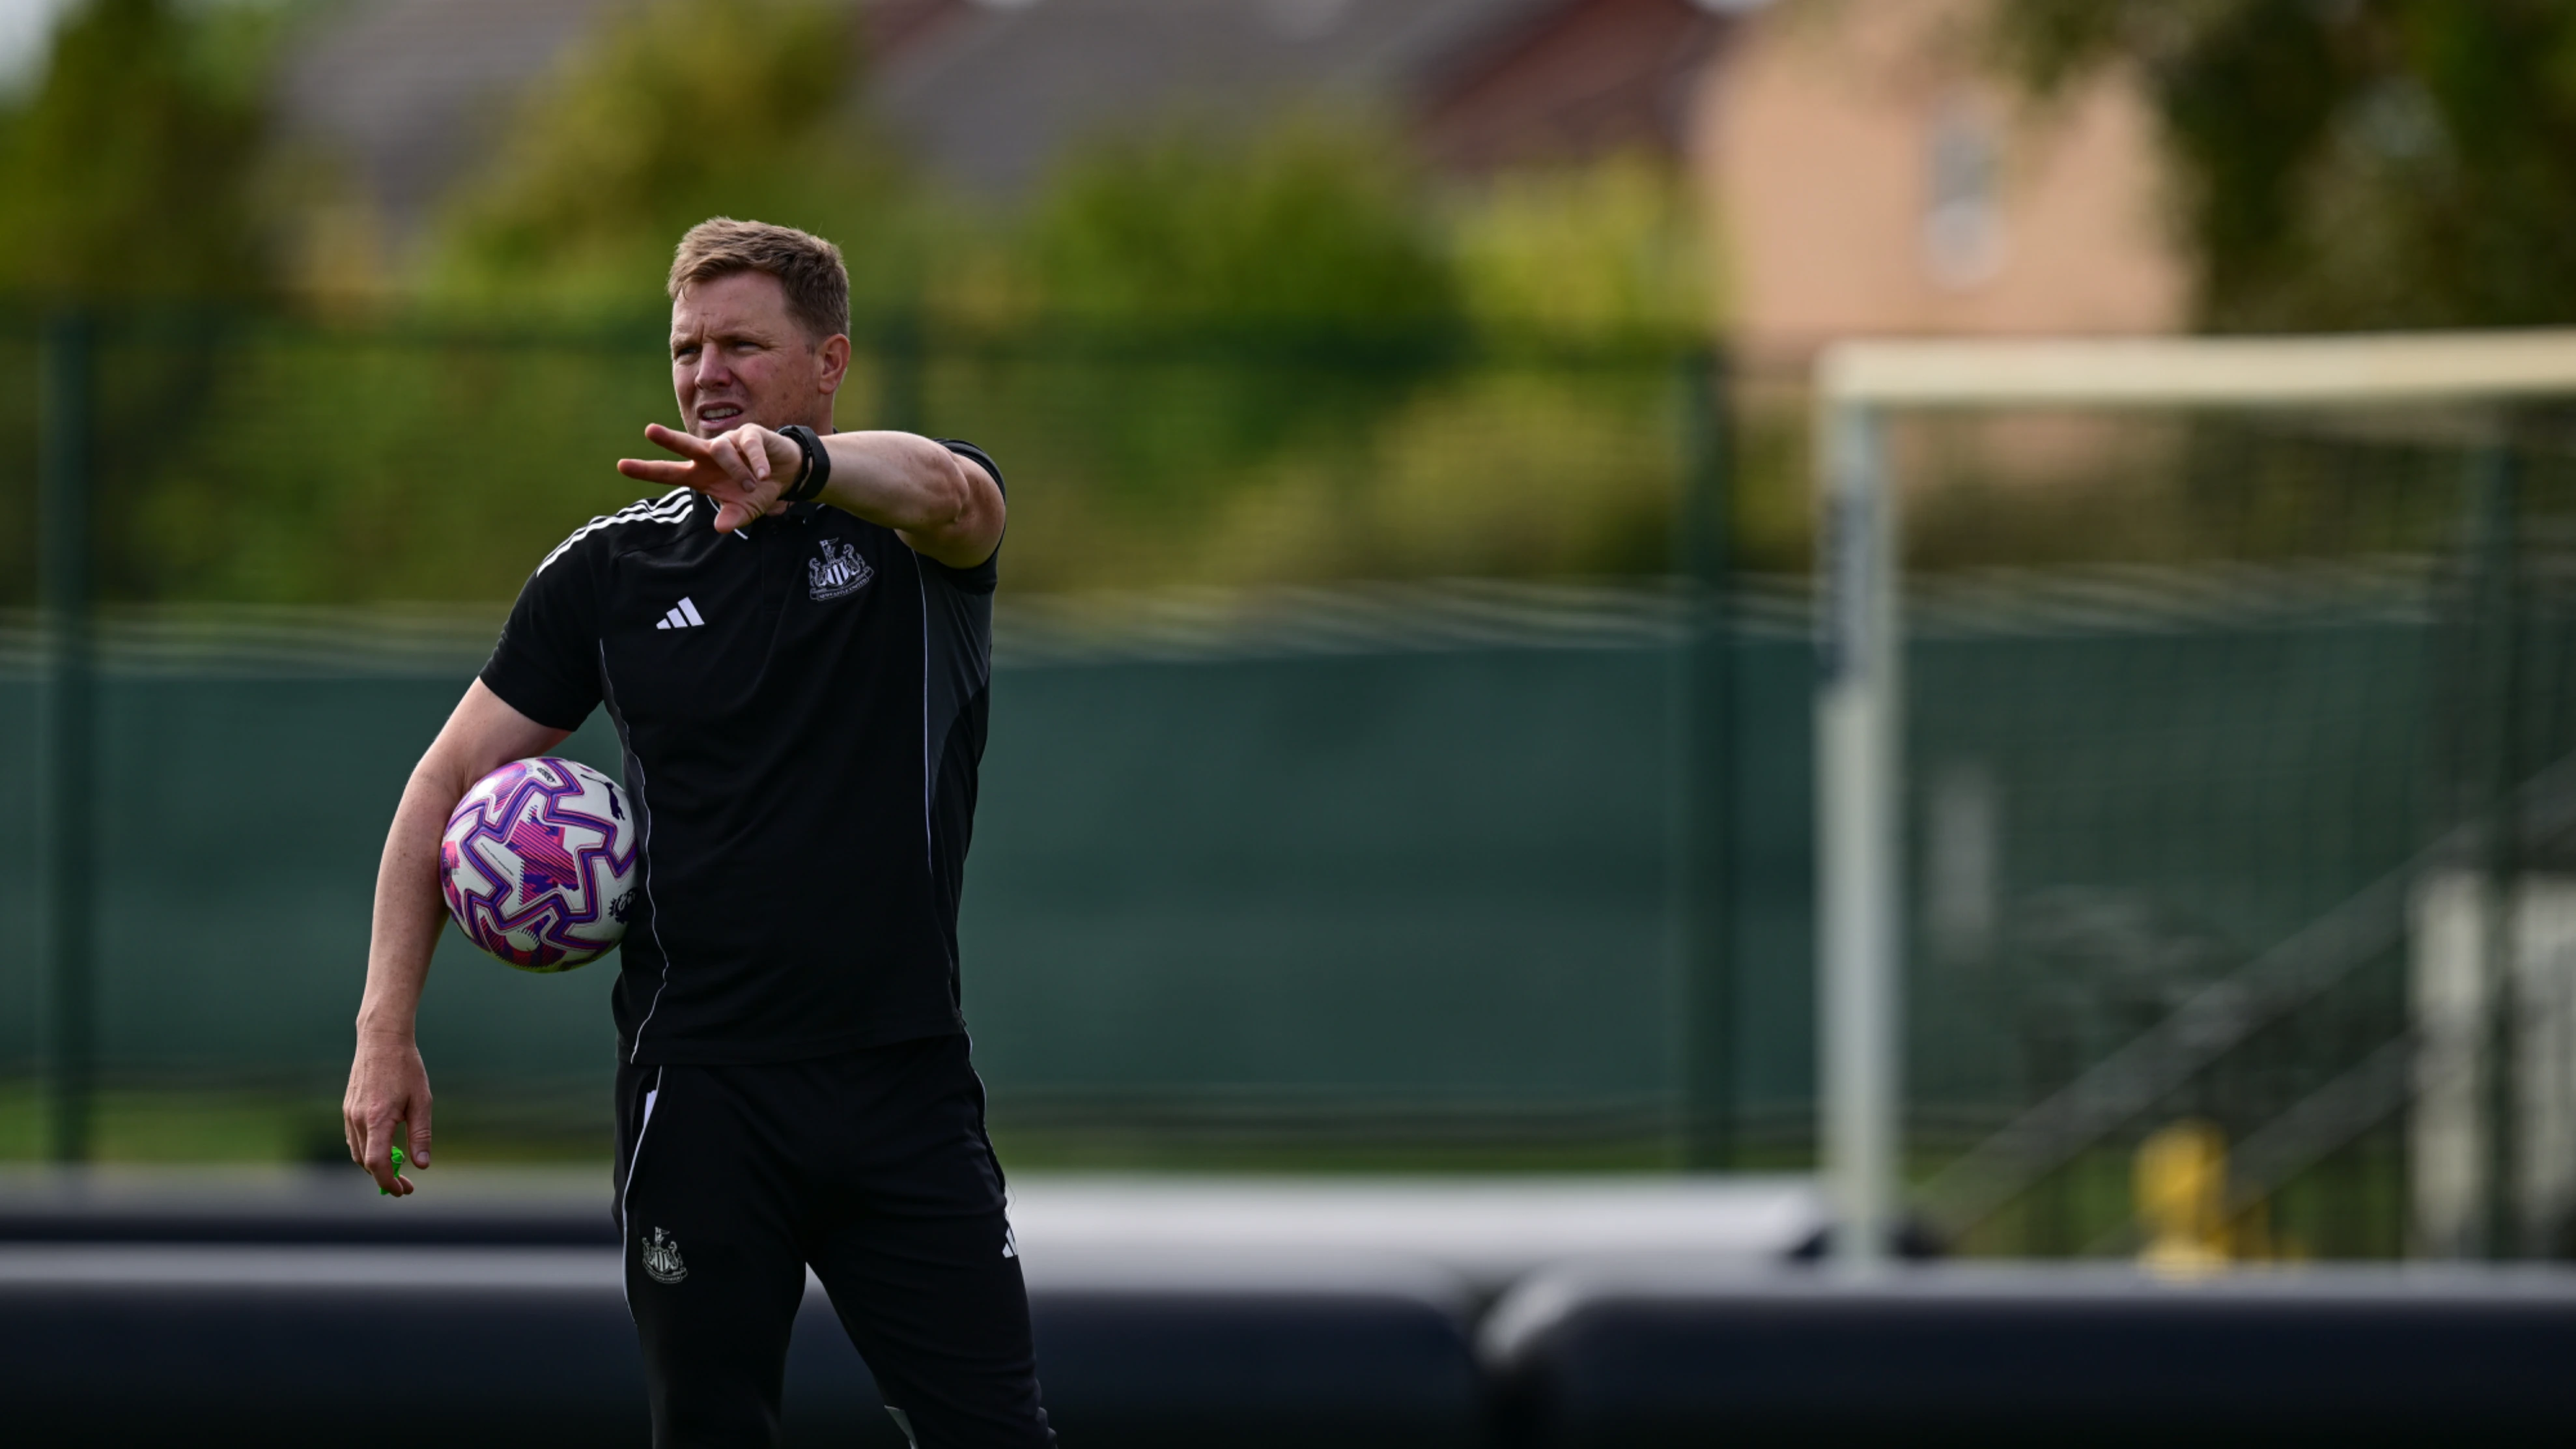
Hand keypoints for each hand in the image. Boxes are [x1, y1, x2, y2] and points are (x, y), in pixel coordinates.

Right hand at [344, 1028, 432, 1196]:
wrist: (381, 1039)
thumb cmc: (406, 1068)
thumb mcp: (422, 1102)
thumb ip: (420, 1135)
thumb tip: (422, 1165)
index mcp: (377, 1119)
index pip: (377, 1164)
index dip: (388, 1182)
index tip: (403, 1190)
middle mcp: (358, 1119)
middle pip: (366, 1162)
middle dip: (384, 1177)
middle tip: (406, 1184)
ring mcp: (349, 1114)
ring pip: (358, 1152)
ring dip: (374, 1166)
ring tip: (397, 1169)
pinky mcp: (347, 1108)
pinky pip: (354, 1139)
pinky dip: (367, 1150)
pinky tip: (384, 1149)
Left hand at [617, 422, 804, 531]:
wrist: (787, 473)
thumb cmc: (758, 490)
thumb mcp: (746, 510)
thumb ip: (733, 517)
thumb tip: (721, 527)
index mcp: (700, 475)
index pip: (669, 472)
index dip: (647, 470)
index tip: (621, 466)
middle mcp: (709, 456)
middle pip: (685, 445)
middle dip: (668, 438)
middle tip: (649, 430)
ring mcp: (728, 442)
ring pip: (721, 451)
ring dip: (737, 471)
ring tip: (752, 485)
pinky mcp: (749, 435)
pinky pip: (748, 447)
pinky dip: (756, 462)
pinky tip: (763, 474)